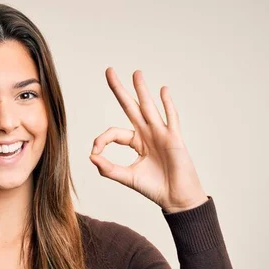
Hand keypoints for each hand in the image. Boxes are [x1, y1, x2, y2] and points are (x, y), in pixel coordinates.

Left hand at [89, 68, 207, 212]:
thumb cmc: (155, 188)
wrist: (176, 198)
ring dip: (142, 90)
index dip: (101, 140)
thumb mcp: (127, 178)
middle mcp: (148, 134)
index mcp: (136, 142)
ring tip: (136, 73)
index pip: (114, 132)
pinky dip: (167, 105)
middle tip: (108, 70)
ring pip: (148, 108)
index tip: (95, 153)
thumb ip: (108, 169)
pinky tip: (162, 90)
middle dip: (119, 90)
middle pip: (130, 107)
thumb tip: (91, 157)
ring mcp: (161, 134)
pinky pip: (171, 118)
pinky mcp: (174, 139)